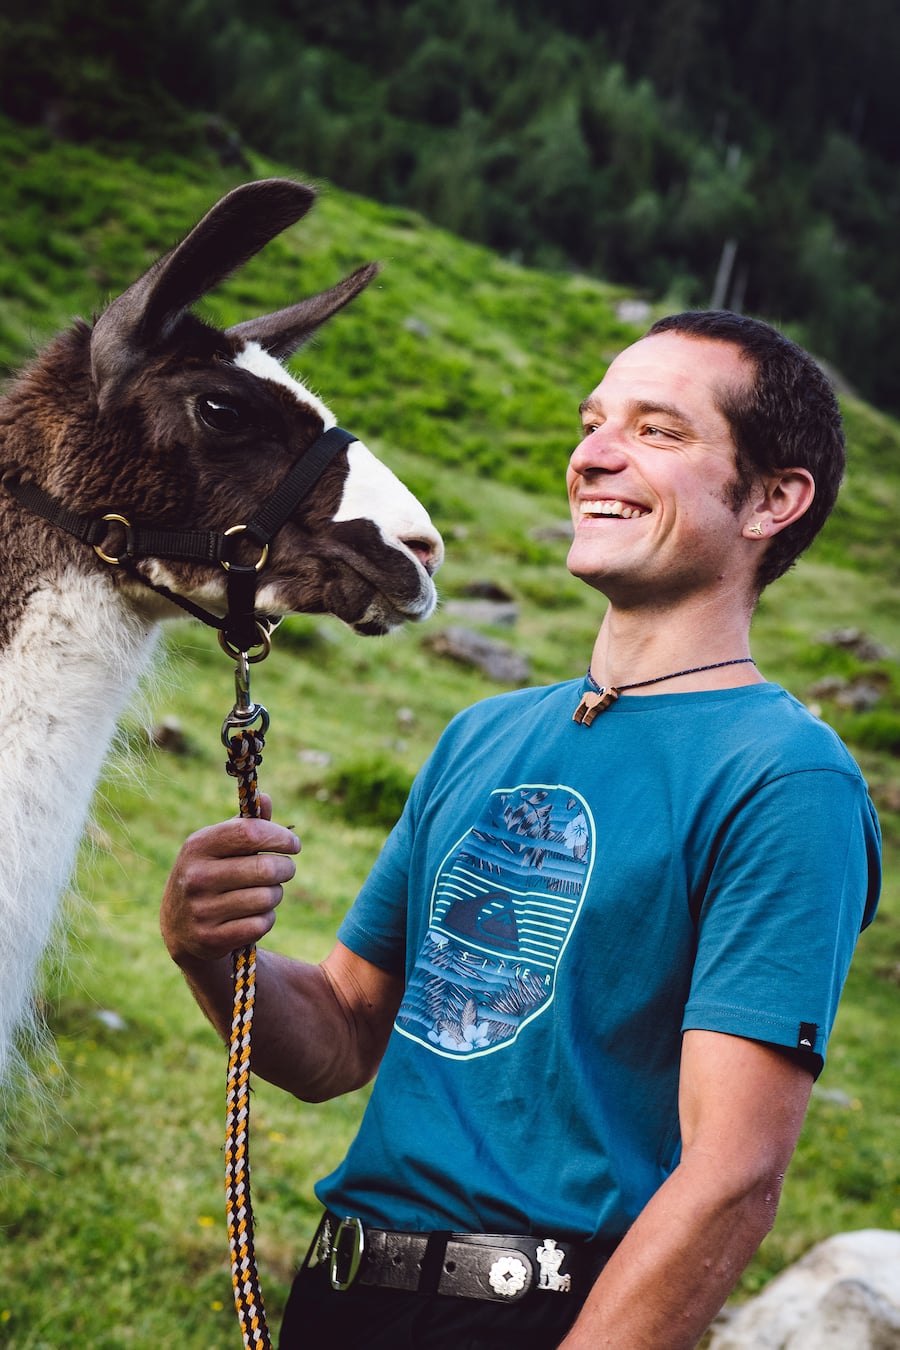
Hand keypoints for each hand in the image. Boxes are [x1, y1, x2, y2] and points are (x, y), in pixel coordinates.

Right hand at [161, 794, 300, 965]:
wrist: (179, 928)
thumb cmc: (209, 875)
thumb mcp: (218, 847)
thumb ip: (245, 825)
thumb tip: (266, 799)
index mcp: (198, 846)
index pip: (250, 833)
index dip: (280, 837)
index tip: (293, 844)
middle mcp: (196, 877)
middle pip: (265, 868)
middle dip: (286, 869)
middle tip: (286, 870)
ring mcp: (202, 910)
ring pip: (267, 897)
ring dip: (276, 894)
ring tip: (267, 892)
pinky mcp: (211, 938)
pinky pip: (261, 923)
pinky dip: (267, 918)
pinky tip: (255, 914)